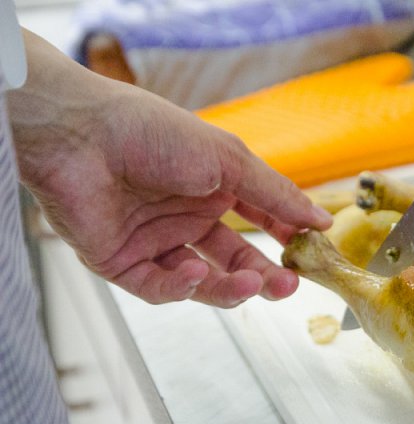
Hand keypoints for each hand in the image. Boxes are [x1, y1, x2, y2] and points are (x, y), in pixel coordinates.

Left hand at [9, 31, 331, 306]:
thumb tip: (321, 219)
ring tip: (251, 285)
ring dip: (229, 286)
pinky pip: (159, 287)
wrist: (79, 136)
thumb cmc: (154, 134)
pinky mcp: (123, 264)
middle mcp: (187, 216)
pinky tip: (192, 272)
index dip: (285, 238)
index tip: (311, 252)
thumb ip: (276, 195)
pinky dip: (179, 286)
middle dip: (263, 276)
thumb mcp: (230, 160)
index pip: (259, 221)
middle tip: (288, 286)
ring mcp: (155, 242)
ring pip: (202, 280)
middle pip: (235, 259)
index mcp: (214, 186)